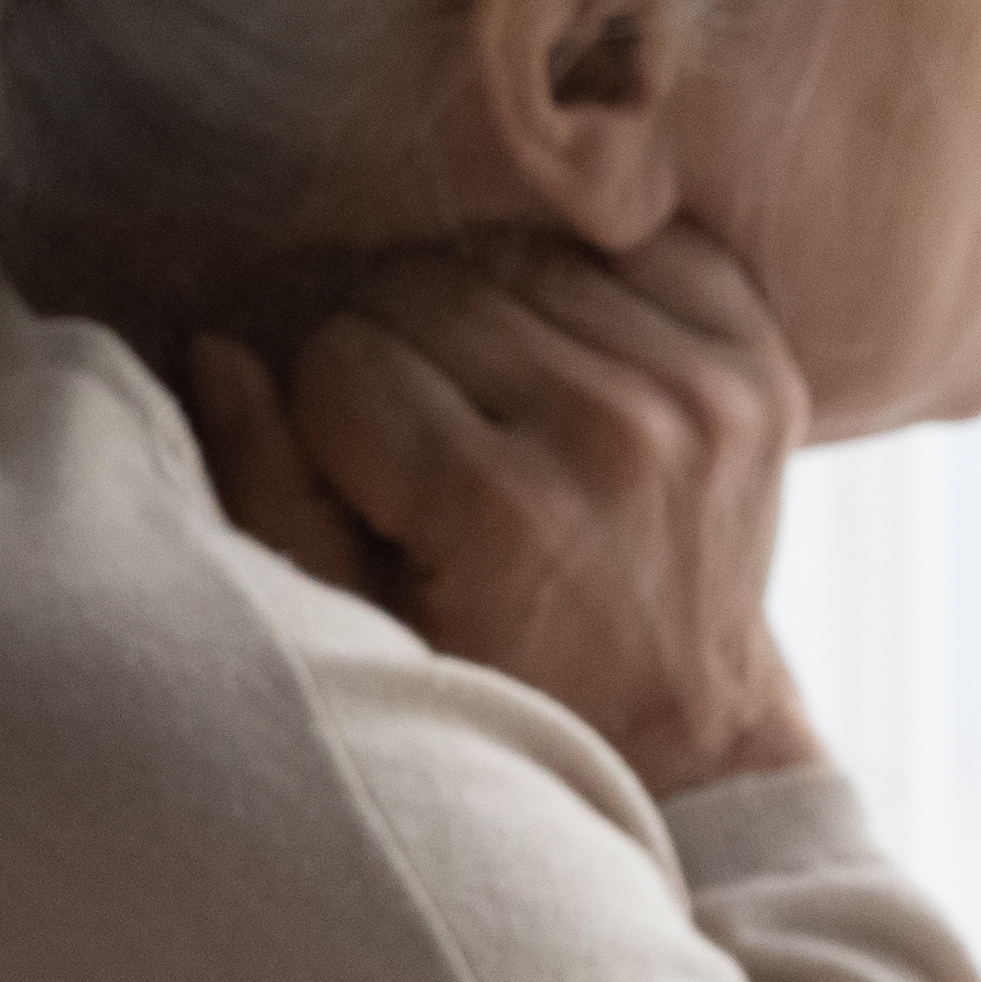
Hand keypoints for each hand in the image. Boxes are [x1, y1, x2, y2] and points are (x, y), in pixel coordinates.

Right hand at [183, 227, 825, 798]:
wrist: (678, 732)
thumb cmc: (490, 686)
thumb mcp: (350, 624)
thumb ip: (270, 490)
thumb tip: (218, 348)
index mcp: (507, 509)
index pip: (341, 359)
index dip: (322, 413)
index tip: (356, 477)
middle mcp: (617, 436)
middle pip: (427, 292)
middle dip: (392, 354)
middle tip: (415, 438)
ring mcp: (705, 394)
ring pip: (520, 258)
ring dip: (484, 317)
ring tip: (492, 404)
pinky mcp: (762, 366)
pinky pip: (640, 249)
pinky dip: (591, 289)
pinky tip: (574, 363)